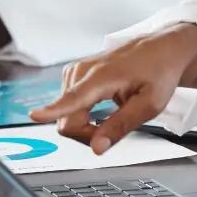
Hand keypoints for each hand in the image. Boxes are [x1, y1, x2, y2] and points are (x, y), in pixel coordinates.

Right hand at [28, 23, 196, 154]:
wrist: (162, 49)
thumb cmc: (159, 72)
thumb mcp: (149, 105)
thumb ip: (120, 127)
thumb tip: (97, 148)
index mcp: (102, 76)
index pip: (73, 99)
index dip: (52, 111)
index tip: (34, 116)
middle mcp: (82, 71)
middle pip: (67, 118)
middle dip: (85, 134)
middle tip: (112, 133)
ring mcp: (76, 71)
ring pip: (65, 114)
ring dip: (84, 124)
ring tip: (111, 116)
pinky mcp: (74, 74)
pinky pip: (67, 105)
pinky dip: (81, 114)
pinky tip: (100, 110)